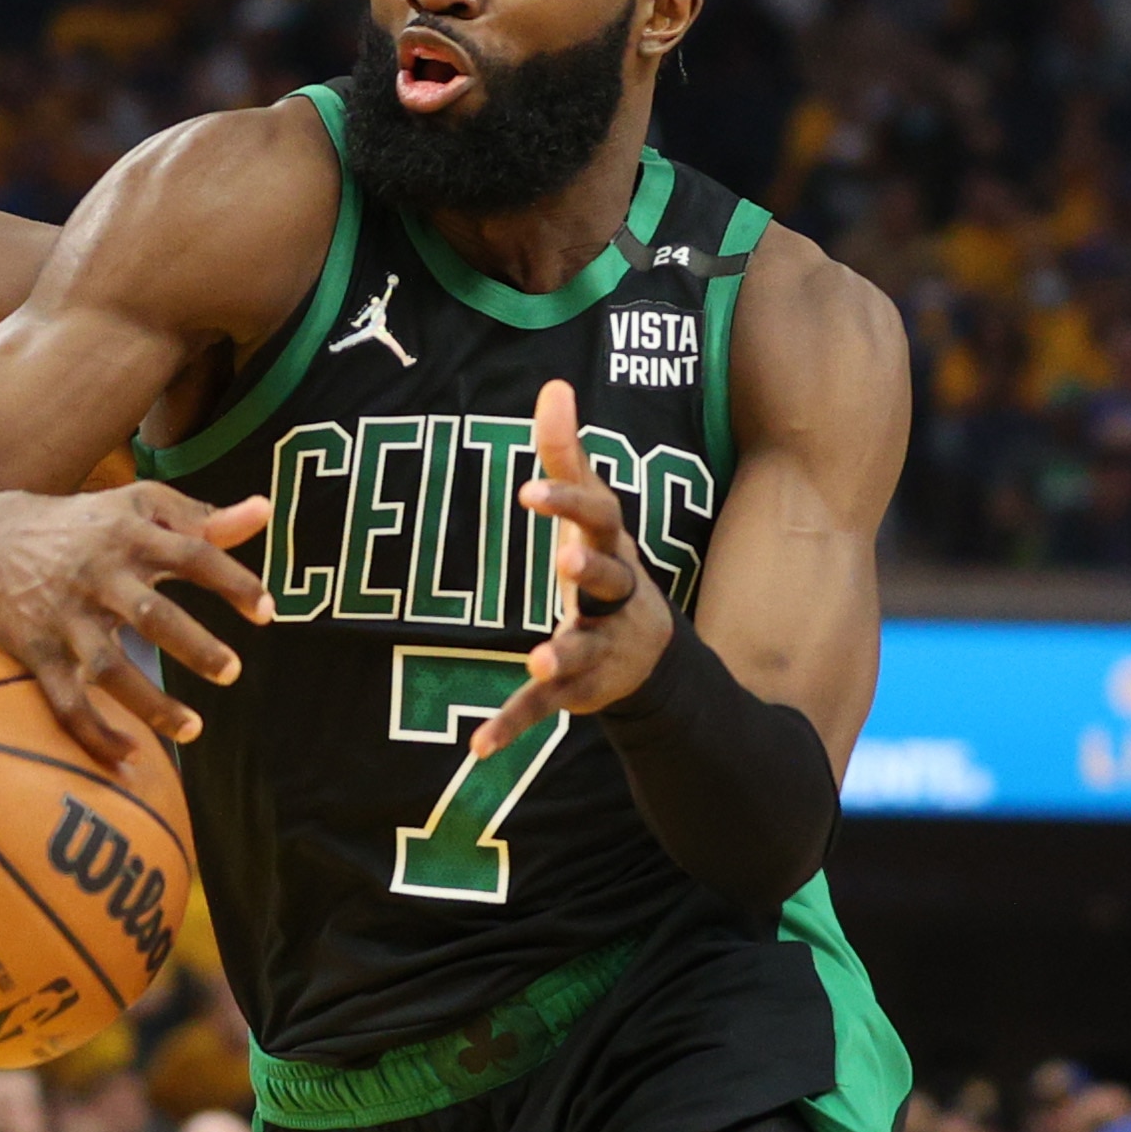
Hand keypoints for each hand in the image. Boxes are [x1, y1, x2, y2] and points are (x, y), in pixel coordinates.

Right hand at [0, 483, 272, 764]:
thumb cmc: (85, 525)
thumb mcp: (139, 506)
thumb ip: (203, 518)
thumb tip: (265, 512)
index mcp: (129, 536)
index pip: (191, 555)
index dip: (231, 582)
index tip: (266, 614)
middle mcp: (97, 576)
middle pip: (149, 614)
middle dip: (192, 645)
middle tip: (232, 672)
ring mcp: (65, 618)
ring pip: (108, 669)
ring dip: (150, 704)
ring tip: (194, 731)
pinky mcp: (37, 652)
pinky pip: (66, 700)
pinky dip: (94, 732)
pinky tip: (131, 756)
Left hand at [472, 379, 673, 757]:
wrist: (653, 656)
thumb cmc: (608, 565)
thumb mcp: (592, 513)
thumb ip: (567, 454)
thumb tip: (554, 384)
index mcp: (612, 550)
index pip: (598, 518)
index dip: (567, 502)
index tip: (528, 488)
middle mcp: (617, 598)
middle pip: (608, 580)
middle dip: (590, 571)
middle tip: (565, 562)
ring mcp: (603, 647)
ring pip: (584, 648)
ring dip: (563, 653)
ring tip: (539, 659)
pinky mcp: (581, 691)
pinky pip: (545, 710)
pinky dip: (512, 725)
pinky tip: (477, 747)